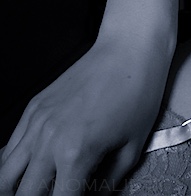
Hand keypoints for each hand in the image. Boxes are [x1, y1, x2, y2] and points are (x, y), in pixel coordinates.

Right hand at [0, 33, 170, 195]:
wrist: (129, 49)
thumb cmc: (137, 93)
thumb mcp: (131, 149)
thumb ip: (108, 184)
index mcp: (75, 154)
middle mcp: (48, 140)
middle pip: (25, 195)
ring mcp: (37, 123)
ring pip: (5, 176)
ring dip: (15, 190)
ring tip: (32, 193)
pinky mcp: (33, 109)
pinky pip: (9, 148)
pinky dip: (11, 167)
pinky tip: (24, 173)